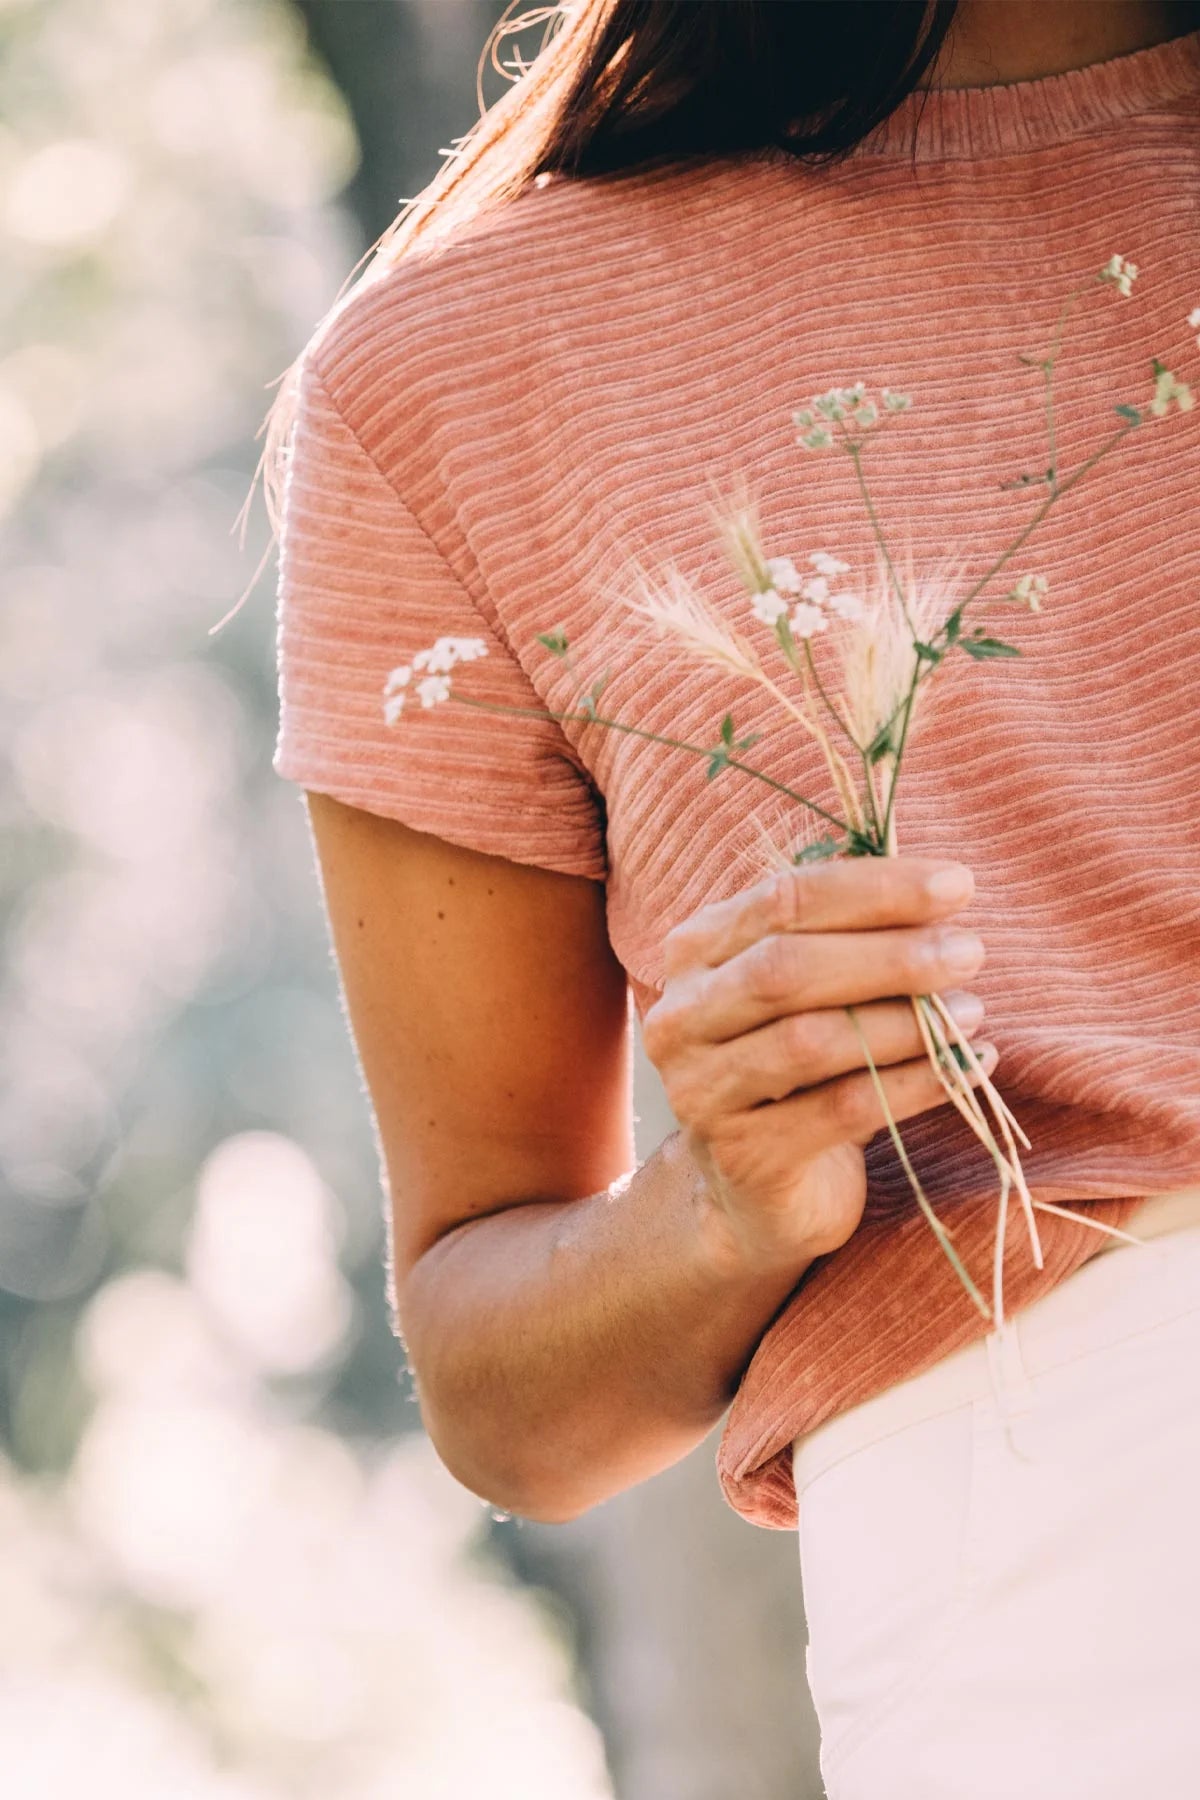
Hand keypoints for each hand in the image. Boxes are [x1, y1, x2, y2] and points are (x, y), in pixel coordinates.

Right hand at [642, 857, 995, 1276]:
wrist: (758, 1188)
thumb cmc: (802, 1065)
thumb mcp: (810, 988)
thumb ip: (847, 931)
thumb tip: (939, 885)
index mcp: (695, 952)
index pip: (782, 899)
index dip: (874, 888)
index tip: (957, 885)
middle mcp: (681, 1017)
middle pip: (785, 967)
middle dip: (889, 954)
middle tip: (970, 952)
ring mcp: (703, 1090)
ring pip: (809, 1041)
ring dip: (905, 1021)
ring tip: (972, 1011)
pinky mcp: (745, 1156)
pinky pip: (841, 1109)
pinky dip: (915, 1083)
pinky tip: (967, 1067)